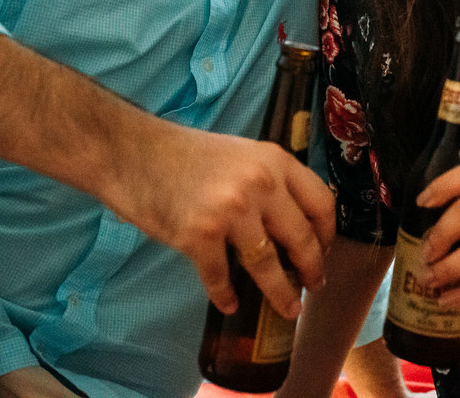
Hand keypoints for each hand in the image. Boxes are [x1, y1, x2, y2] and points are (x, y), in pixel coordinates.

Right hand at [104, 121, 335, 319]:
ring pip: (269, 265)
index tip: (325, 249)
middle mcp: (260, 183)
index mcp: (274, 160)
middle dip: (312, 268)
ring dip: (281, 293)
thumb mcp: (240, 153)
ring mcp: (230, 210)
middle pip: (302, 238)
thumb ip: (268, 180)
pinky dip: (226, 295)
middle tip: (314, 284)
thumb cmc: (182, 154)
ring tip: (289, 307)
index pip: (321, 202)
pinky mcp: (199, 235)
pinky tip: (230, 303)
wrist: (131, 152)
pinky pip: (222, 277)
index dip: (328, 233)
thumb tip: (291, 222)